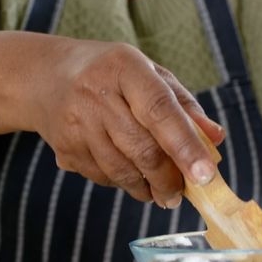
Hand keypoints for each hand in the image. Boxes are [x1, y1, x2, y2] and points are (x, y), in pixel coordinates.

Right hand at [30, 39, 224, 206]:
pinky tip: (130, 176)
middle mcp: (96, 93)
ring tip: (161, 192)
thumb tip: (215, 138)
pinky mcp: (65, 148)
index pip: (160, 109)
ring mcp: (76, 123)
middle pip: (142, 148)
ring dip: (147, 188)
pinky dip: (123, 183)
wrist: (46, 78)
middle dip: (168, 179)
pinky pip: (103, 177)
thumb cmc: (111, 74)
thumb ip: (183, 105)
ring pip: (122, 170)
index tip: (205, 174)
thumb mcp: (148, 74)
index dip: (185, 144)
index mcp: (124, 67)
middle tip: (181, 193)